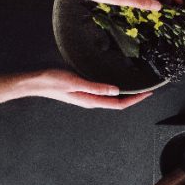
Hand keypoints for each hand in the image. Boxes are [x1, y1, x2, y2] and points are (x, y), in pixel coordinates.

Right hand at [0, 70, 152, 109]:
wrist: (35, 82)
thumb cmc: (53, 81)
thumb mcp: (75, 82)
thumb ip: (96, 87)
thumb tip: (115, 90)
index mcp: (91, 100)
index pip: (118, 103)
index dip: (135, 100)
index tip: (148, 93)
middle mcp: (91, 101)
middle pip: (118, 102)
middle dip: (134, 98)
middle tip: (148, 89)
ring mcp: (88, 97)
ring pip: (112, 98)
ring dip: (126, 94)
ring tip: (138, 86)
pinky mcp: (84, 92)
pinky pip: (104, 93)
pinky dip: (115, 90)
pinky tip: (118, 83)